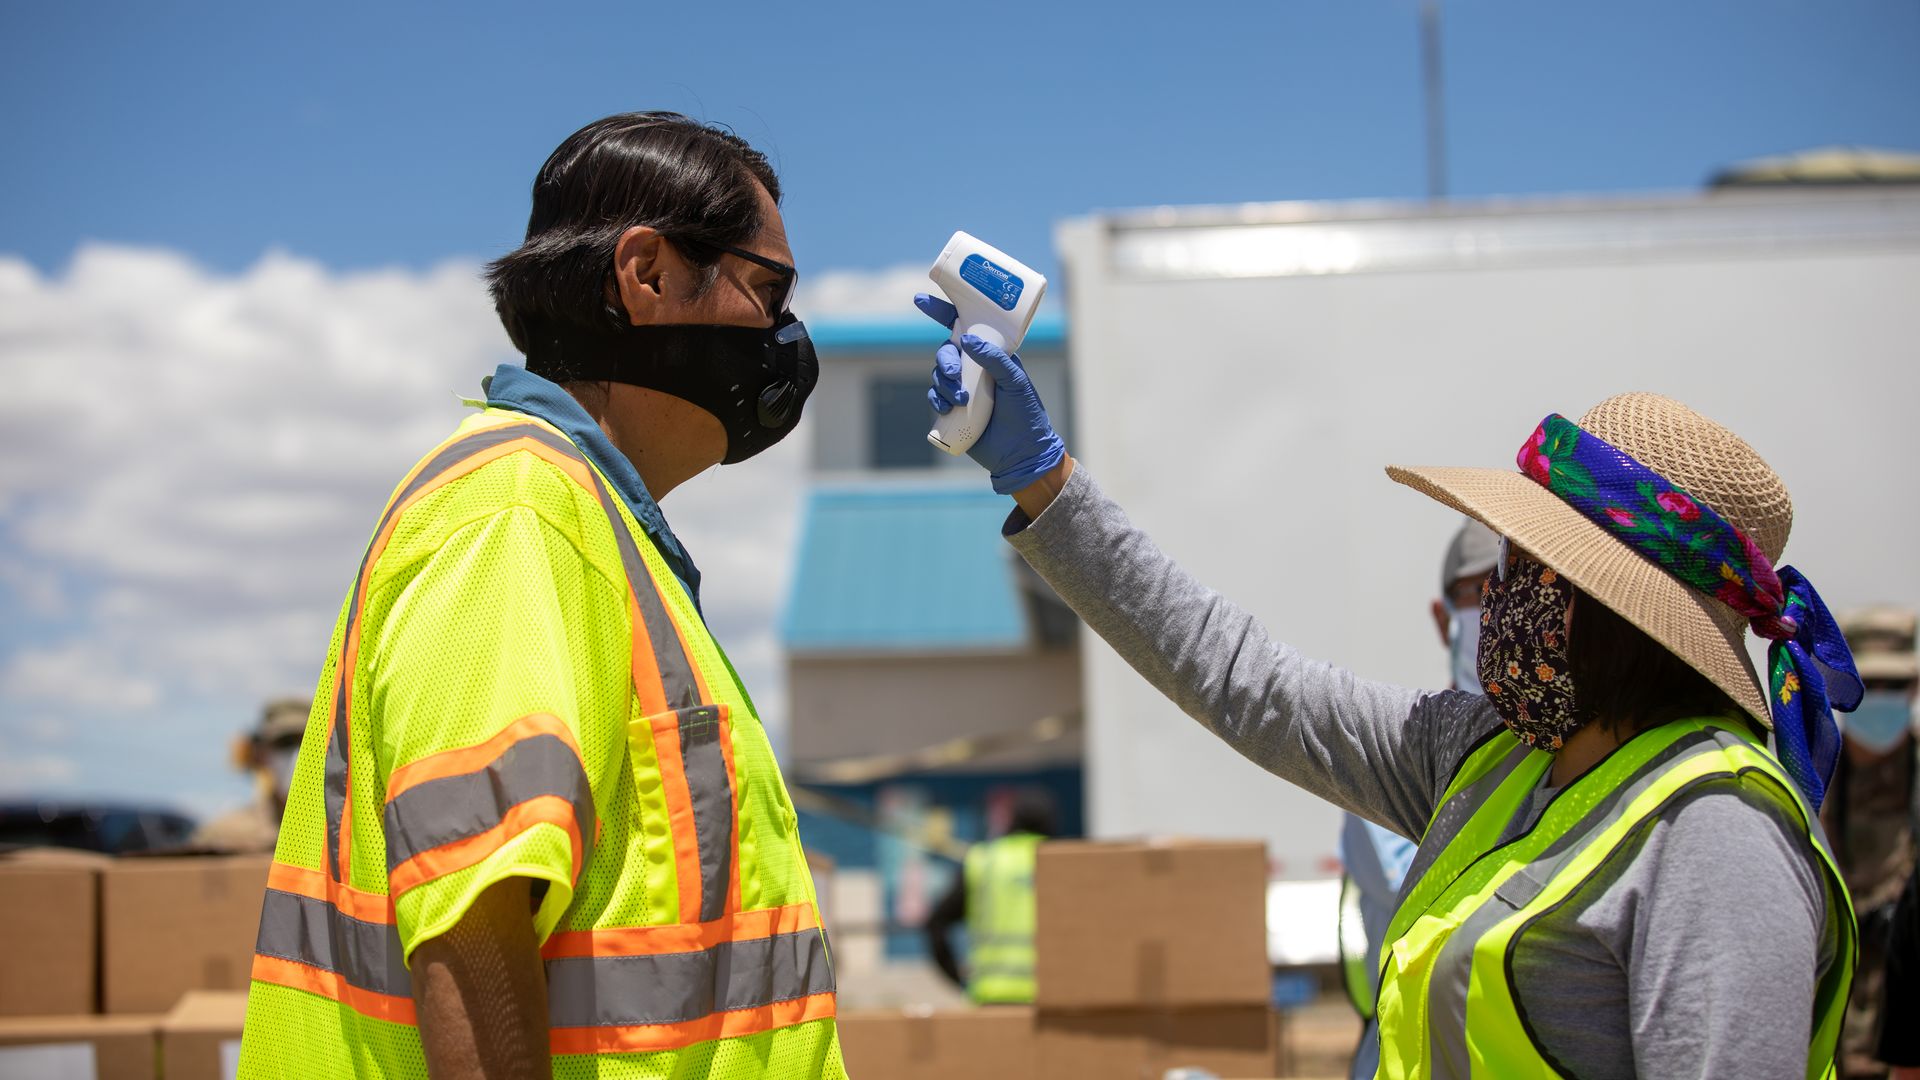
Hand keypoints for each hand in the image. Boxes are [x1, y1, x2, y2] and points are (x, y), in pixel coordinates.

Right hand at [915, 293, 1066, 495]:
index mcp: (990, 354)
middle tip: (954, 375)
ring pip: (938, 374)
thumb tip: (966, 339)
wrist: (1021, 454)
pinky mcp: (953, 410)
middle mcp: (974, 368)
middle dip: (944, 360)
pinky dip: (936, 400)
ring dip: (943, 384)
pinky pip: (934, 397)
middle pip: (946, 351)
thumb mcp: (1016, 382)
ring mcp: (962, 388)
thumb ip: (995, 359)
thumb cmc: (1026, 414)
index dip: (942, 312)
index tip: (922, 299)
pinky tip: (946, 409)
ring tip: (960, 400)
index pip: (964, 326)